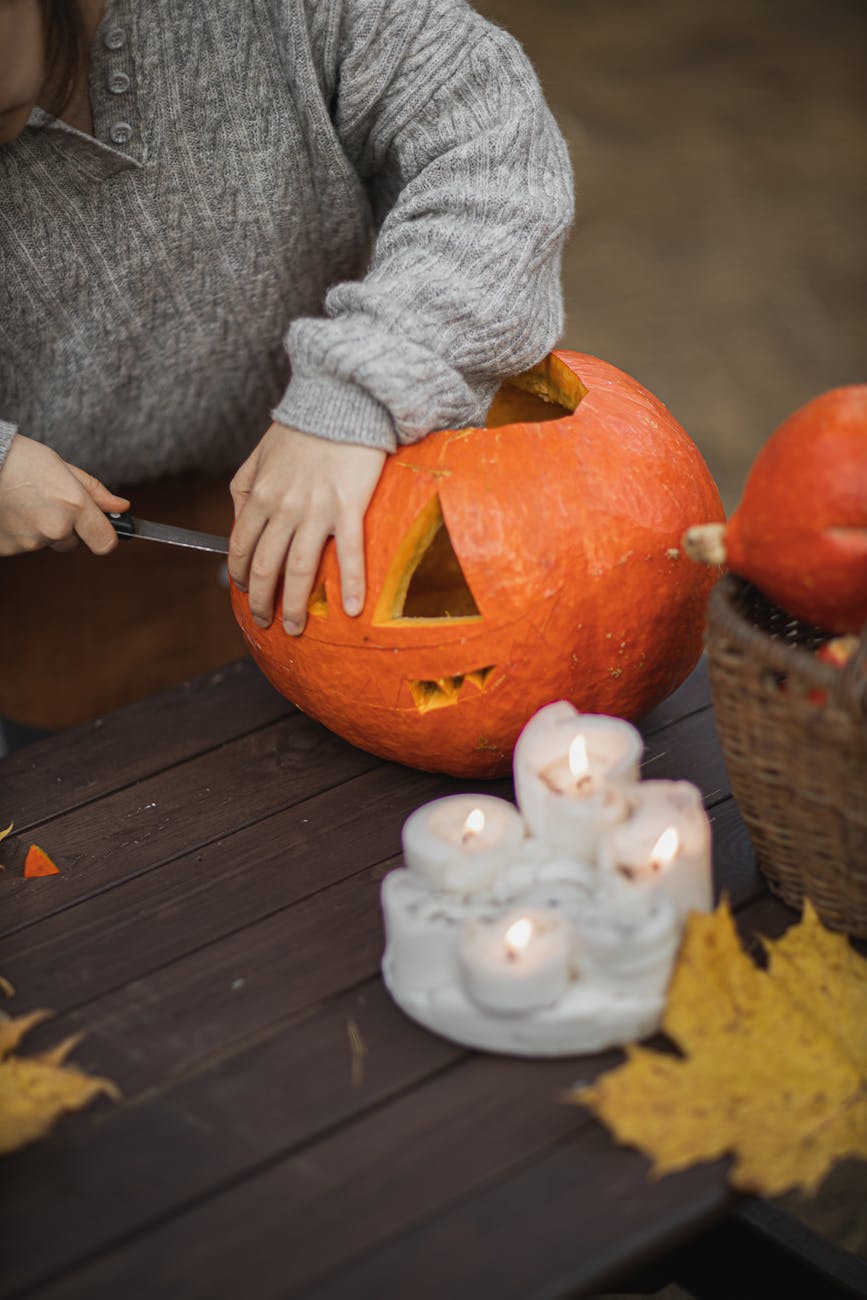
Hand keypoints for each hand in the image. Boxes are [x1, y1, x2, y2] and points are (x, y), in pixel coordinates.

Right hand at [0, 435, 129, 555]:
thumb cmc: (19, 460)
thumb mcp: (62, 467)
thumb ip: (94, 492)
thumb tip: (121, 507)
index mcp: (73, 506)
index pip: (106, 542)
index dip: (104, 535)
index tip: (101, 529)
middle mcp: (55, 528)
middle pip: (73, 542)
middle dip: (66, 527)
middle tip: (47, 502)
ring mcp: (30, 542)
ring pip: (46, 542)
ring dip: (40, 528)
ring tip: (24, 501)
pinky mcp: (8, 549)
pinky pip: (23, 545)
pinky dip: (19, 532)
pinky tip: (11, 510)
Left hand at [229, 422, 385, 634]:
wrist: (341, 400)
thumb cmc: (303, 428)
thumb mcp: (259, 455)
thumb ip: (244, 490)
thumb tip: (238, 522)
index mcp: (260, 495)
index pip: (241, 547)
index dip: (240, 576)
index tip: (245, 591)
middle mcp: (284, 507)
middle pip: (267, 567)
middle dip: (262, 601)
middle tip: (265, 621)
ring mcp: (317, 509)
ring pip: (301, 569)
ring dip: (296, 606)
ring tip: (296, 628)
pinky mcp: (349, 506)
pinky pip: (349, 553)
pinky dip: (349, 585)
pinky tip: (350, 610)